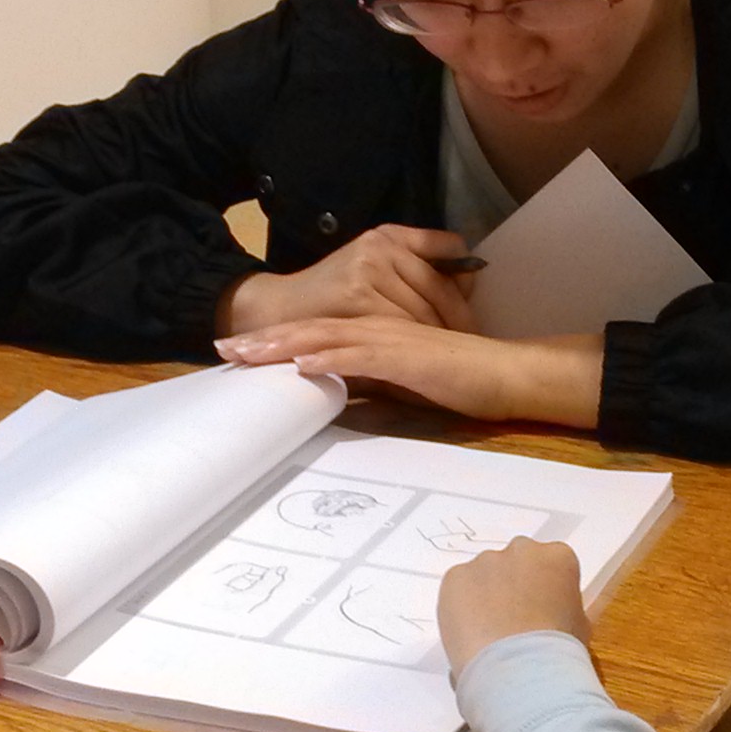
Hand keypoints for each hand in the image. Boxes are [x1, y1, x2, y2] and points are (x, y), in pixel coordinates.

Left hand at [213, 319, 601, 426]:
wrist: (508, 375)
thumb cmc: (463, 384)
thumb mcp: (405, 386)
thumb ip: (371, 386)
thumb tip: (335, 400)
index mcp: (376, 336)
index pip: (318, 334)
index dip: (277, 342)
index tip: (240, 353)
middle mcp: (378, 331)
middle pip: (311, 331)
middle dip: (265, 341)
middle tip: (222, 350)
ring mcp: (392, 340)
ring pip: (327, 337)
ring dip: (283, 345)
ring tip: (245, 354)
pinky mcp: (408, 356)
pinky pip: (362, 354)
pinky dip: (329, 357)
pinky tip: (301, 362)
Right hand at [219, 224, 477, 333]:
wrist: (278, 309)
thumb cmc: (329, 295)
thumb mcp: (370, 268)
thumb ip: (409, 271)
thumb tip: (467, 283)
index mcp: (389, 234)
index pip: (448, 247)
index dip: (465, 275)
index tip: (471, 297)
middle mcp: (381, 246)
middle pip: (440, 284)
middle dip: (460, 315)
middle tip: (471, 336)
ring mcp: (370, 270)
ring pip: (425, 308)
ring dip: (441, 332)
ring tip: (450, 349)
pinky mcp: (359, 297)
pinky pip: (403, 324)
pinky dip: (417, 342)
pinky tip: (423, 354)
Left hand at [438, 537, 588, 671]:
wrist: (520, 670)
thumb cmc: (556, 652)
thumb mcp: (580, 627)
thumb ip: (567, 608)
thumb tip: (560, 614)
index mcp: (558, 557)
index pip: (550, 564)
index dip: (543, 590)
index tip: (538, 611)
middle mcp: (522, 550)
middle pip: (514, 563)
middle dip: (512, 586)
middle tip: (511, 622)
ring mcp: (486, 562)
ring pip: (483, 575)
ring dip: (484, 596)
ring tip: (489, 634)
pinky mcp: (455, 577)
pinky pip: (457, 588)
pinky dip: (460, 607)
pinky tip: (471, 634)